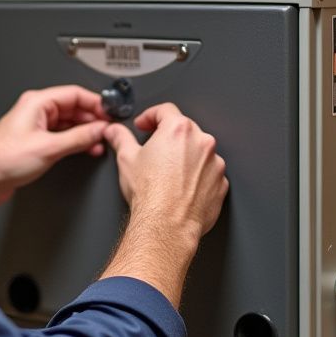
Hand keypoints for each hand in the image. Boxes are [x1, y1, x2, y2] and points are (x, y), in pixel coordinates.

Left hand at [0, 86, 109, 202]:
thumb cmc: (3, 160)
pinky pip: (61, 134)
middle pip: (73, 107)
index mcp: (36, 102)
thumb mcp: (49, 148)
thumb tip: (98, 130)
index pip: (74, 93)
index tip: (110, 113)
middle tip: (107, 130)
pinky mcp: (35, 141)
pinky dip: (75, 140)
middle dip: (92, 119)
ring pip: (68, 122)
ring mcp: (35, 126)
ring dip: (85, 131)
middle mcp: (35, 111)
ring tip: (98, 141)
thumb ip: (78, 138)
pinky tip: (85, 148)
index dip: (96, 103)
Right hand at [104, 103, 228, 239]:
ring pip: (199, 153)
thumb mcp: (126, 159)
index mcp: (179, 130)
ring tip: (167, 175)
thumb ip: (120, 139)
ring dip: (185, 158)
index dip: (150, 116)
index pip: (165, 111)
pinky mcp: (221, 184)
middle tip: (153, 151)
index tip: (144, 125)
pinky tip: (181, 188)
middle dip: (168, 138)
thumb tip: (114, 132)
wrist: (166, 226)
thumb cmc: (150, 195)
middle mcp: (202, 142)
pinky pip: (208, 174)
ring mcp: (215, 164)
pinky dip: (197, 177)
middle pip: (184, 130)